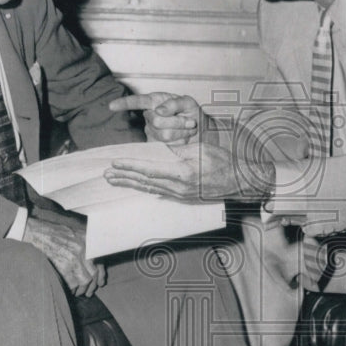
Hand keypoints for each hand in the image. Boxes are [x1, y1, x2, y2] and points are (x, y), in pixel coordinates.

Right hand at [23, 215, 105, 296]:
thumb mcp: (75, 233)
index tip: (99, 283)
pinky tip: (69, 290)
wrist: (38, 233)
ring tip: (78, 292)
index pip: (100, 262)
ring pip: (84, 281)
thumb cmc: (54, 233)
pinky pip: (72, 284)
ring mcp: (74, 259)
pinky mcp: (64, 267)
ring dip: (81, 289)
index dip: (100, 275)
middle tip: (88, 292)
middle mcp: (84, 250)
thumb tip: (95, 261)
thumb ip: (86, 245)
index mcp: (88, 242)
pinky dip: (71, 289)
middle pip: (93, 274)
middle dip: (91, 286)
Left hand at [105, 142, 274, 201]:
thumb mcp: (199, 149)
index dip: (131, 166)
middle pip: (144, 182)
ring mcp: (180, 195)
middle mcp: (178, 187)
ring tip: (113, 180)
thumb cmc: (222, 161)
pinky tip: (134, 186)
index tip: (115, 163)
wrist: (239, 181)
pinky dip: (143, 188)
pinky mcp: (182, 198)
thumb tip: (158, 148)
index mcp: (182, 173)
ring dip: (129, 184)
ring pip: (148, 188)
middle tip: (106, 174)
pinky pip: (157, 192)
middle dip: (124, 177)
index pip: (150, 169)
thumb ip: (177, 149)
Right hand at [109, 92, 202, 144]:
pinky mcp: (156, 145)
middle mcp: (150, 116)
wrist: (202, 132)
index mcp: (154, 101)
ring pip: (164, 134)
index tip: (111, 106)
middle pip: (157, 121)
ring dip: (182, 131)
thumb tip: (159, 110)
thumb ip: (174, 103)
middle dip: (178, 122)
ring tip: (189, 129)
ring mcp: (152, 132)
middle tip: (191, 122)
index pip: (137, 102)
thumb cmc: (192, 114)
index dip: (124, 104)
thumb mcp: (188, 103)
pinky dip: (181, 140)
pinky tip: (184, 137)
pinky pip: (167, 144)